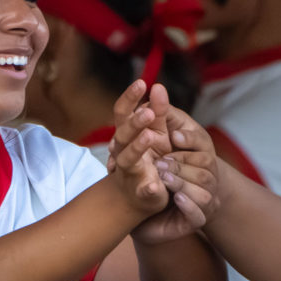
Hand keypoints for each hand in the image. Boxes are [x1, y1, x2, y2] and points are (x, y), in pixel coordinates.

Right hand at [110, 80, 171, 215]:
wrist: (138, 197)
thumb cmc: (148, 157)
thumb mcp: (156, 132)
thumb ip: (158, 112)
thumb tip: (158, 86)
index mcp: (126, 134)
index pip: (122, 113)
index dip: (129, 97)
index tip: (141, 82)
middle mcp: (122, 152)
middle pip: (122, 134)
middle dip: (135, 123)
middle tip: (148, 112)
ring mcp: (130, 172)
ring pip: (127, 160)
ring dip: (137, 147)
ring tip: (150, 136)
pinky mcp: (142, 193)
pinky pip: (144, 190)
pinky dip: (149, 188)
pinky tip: (156, 185)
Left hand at [132, 115, 220, 243]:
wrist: (162, 215)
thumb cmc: (162, 171)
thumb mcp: (160, 143)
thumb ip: (162, 119)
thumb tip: (156, 87)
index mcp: (199, 154)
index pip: (201, 141)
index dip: (190, 138)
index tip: (175, 136)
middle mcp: (206, 175)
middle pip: (205, 165)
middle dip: (181, 163)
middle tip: (159, 162)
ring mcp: (206, 198)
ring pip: (203, 189)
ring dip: (182, 182)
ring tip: (164, 178)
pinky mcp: (199, 219)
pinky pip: (198, 213)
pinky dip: (190, 206)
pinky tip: (176, 199)